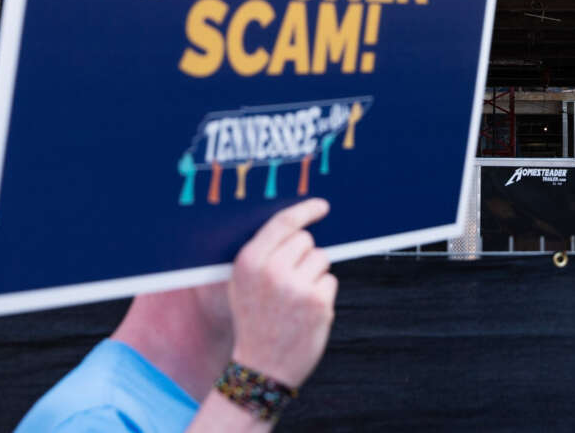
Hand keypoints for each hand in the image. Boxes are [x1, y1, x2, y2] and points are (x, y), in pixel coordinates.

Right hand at [227, 198, 337, 388]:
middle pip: (306, 240)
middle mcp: (271, 270)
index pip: (283, 222)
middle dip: (304, 255)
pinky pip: (330, 281)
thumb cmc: (255, 319)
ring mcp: (296, 286)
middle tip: (290, 283)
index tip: (322, 206)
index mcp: (249, 262)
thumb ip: (264, 254)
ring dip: (314, 275)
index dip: (305, 211)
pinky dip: (322, 295)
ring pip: (321, 259)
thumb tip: (298, 224)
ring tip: (295, 301)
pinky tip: (305, 314)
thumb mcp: (244, 284)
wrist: (261, 369)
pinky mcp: (318, 302)